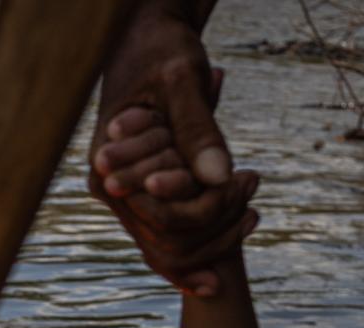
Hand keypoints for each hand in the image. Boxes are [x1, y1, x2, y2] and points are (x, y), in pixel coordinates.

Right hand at [89, 4, 255, 294]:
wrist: (142, 38)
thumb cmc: (160, 51)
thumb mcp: (183, 83)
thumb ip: (199, 130)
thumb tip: (218, 179)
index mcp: (108, 165)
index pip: (163, 218)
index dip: (211, 217)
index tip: (252, 196)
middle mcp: (108, 189)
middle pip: (167, 242)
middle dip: (218, 230)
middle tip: (255, 193)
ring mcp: (121, 198)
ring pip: (168, 251)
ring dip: (215, 241)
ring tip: (254, 210)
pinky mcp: (136, 199)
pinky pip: (163, 245)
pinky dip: (197, 254)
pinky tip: (236, 247)